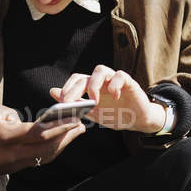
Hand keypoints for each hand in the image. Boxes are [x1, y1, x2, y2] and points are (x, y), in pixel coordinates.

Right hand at [0, 99, 85, 179]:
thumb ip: (6, 111)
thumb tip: (19, 120)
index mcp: (5, 137)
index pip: (40, 132)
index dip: (60, 125)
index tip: (75, 117)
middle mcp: (12, 154)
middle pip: (48, 147)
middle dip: (68, 136)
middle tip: (82, 124)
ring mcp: (12, 165)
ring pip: (44, 156)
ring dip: (62, 144)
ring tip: (75, 132)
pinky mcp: (9, 169)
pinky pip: (35, 160)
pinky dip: (49, 150)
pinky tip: (56, 142)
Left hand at [50, 65, 165, 132]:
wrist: (138, 121)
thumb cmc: (115, 115)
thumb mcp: (92, 112)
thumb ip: (74, 102)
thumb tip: (52, 91)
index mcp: (91, 87)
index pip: (75, 80)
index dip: (66, 89)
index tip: (61, 103)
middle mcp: (101, 81)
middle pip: (84, 76)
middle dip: (75, 89)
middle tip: (71, 103)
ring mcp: (114, 80)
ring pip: (100, 70)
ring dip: (94, 84)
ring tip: (94, 100)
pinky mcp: (129, 82)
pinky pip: (120, 75)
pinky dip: (115, 85)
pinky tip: (115, 97)